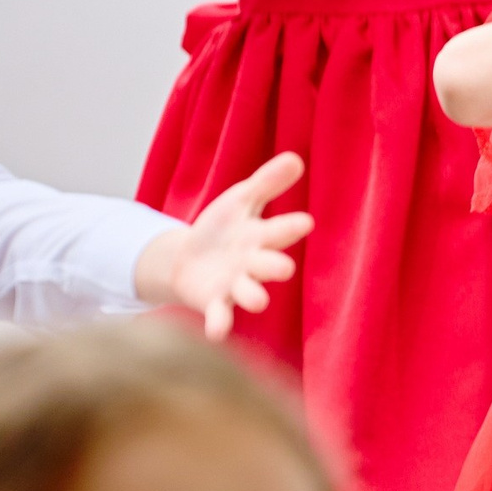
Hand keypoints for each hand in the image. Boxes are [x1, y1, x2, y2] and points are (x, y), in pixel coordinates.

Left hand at [134, 153, 312, 341]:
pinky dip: (219, 324)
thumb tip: (296, 158)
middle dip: (275, 266)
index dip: (291, 227)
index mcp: (262, 236)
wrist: (186, 259)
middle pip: (268, 265)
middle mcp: (253, 263)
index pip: (280, 230)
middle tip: (284, 269)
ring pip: (248, 292)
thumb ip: (267, 183)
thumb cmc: (222, 228)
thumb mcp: (241, 200)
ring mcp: (235, 285)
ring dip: (253, 296)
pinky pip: (219, 315)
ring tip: (259, 302)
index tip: (304, 223)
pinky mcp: (213, 302)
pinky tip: (216, 332)